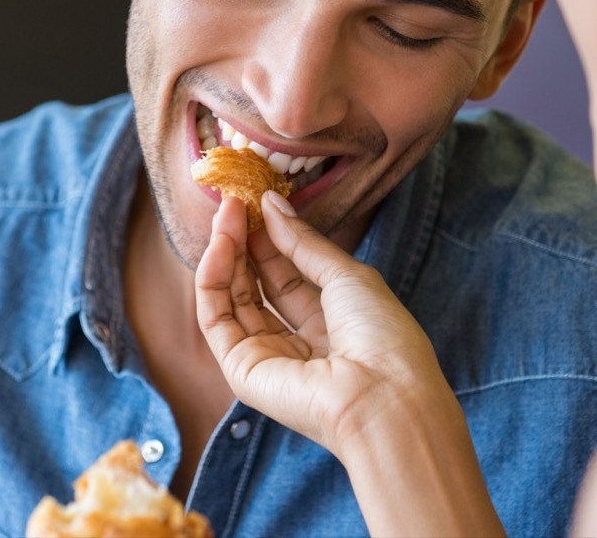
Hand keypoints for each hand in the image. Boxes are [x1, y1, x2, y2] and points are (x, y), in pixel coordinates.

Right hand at [194, 191, 504, 536]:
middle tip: (234, 201)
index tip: (256, 199)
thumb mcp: (347, 275)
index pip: (286, 275)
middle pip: (257, 285)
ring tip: (227, 214)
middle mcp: (297, 343)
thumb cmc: (382, 337)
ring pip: (232, 299)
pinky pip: (217, 319)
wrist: (384, 396)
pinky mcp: (242, 371)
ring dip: (226, 253)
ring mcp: (267, 358)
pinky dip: (212, 281)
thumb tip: (271, 204)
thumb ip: (303, 242)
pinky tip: (222, 246)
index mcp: (330, 324)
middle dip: (244, 241)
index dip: (269, 237)